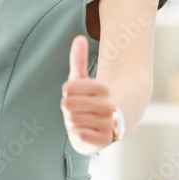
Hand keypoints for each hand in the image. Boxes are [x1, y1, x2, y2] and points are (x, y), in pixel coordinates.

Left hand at [61, 35, 114, 155]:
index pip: (70, 87)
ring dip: (72, 121)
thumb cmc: (91, 100)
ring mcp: (107, 125)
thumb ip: (79, 60)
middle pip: (69, 104)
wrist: (110, 126)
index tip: (75, 93)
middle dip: (69, 108)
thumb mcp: (83, 80)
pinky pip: (79, 135)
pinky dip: (77, 133)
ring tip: (83, 120)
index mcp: (103, 89)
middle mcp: (108, 106)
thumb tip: (79, 38)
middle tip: (78, 109)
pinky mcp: (104, 141)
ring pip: (72, 120)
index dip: (68, 91)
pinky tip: (85, 131)